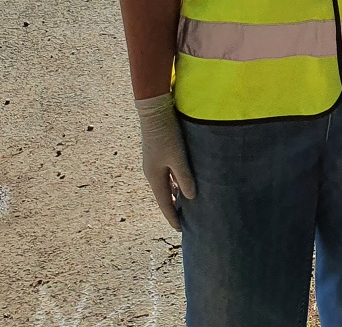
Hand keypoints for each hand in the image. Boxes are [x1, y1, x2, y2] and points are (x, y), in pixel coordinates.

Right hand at [135, 92, 195, 229]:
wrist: (154, 111)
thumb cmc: (167, 134)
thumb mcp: (178, 157)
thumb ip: (184, 177)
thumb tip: (189, 198)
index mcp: (154, 177)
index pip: (164, 203)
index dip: (172, 216)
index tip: (180, 229)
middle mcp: (152, 172)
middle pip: (164, 195)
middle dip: (173, 208)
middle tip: (184, 220)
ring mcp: (154, 163)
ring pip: (166, 184)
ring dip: (175, 194)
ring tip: (186, 205)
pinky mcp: (158, 154)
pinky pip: (167, 174)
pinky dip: (175, 182)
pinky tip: (183, 182)